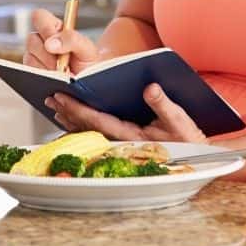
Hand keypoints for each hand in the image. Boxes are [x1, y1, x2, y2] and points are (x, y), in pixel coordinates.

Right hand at [22, 8, 99, 74]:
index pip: (39, 16)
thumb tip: (50, 43)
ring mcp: (34, 58)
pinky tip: (55, 81)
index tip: (55, 41)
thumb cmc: (88, 63)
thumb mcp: (87, 49)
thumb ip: (72, 39)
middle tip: (62, 63)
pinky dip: (43, 79)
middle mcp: (41, 42)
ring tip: (62, 74)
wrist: (88, 84)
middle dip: (47, 53)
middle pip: (31, 40)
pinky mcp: (31, 74)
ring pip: (29, 58)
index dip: (44, 27)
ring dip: (46, 68)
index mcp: (54, 29)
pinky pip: (29, 74)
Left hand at [44, 83, 207, 143]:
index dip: (78, 108)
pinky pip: (97, 132)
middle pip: (88, 126)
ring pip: (89, 131)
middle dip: (68, 112)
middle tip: (50, 97)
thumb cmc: (187, 139)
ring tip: (55, 104)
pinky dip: (82, 123)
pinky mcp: (123, 142)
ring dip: (71, 118)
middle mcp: (122, 141)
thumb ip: (164, 105)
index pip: (98, 120)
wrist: (195, 157)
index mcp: (132, 134)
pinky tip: (71, 116)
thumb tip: (150, 87)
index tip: (62, 96)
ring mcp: (121, 143)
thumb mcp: (180, 120)